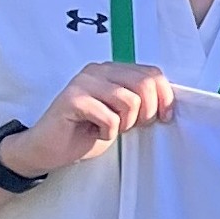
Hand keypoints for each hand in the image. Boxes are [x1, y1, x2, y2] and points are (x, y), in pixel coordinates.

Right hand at [5, 61, 173, 176]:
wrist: (50, 148)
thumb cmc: (87, 131)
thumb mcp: (123, 114)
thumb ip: (141, 101)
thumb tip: (169, 101)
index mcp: (112, 70)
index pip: (152, 73)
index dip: (165, 97)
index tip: (163, 117)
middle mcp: (98, 70)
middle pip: (145, 84)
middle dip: (148, 112)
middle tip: (132, 126)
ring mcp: (84, 82)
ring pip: (130, 101)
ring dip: (126, 123)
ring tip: (110, 128)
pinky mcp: (73, 99)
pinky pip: (110, 117)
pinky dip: (108, 132)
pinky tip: (96, 132)